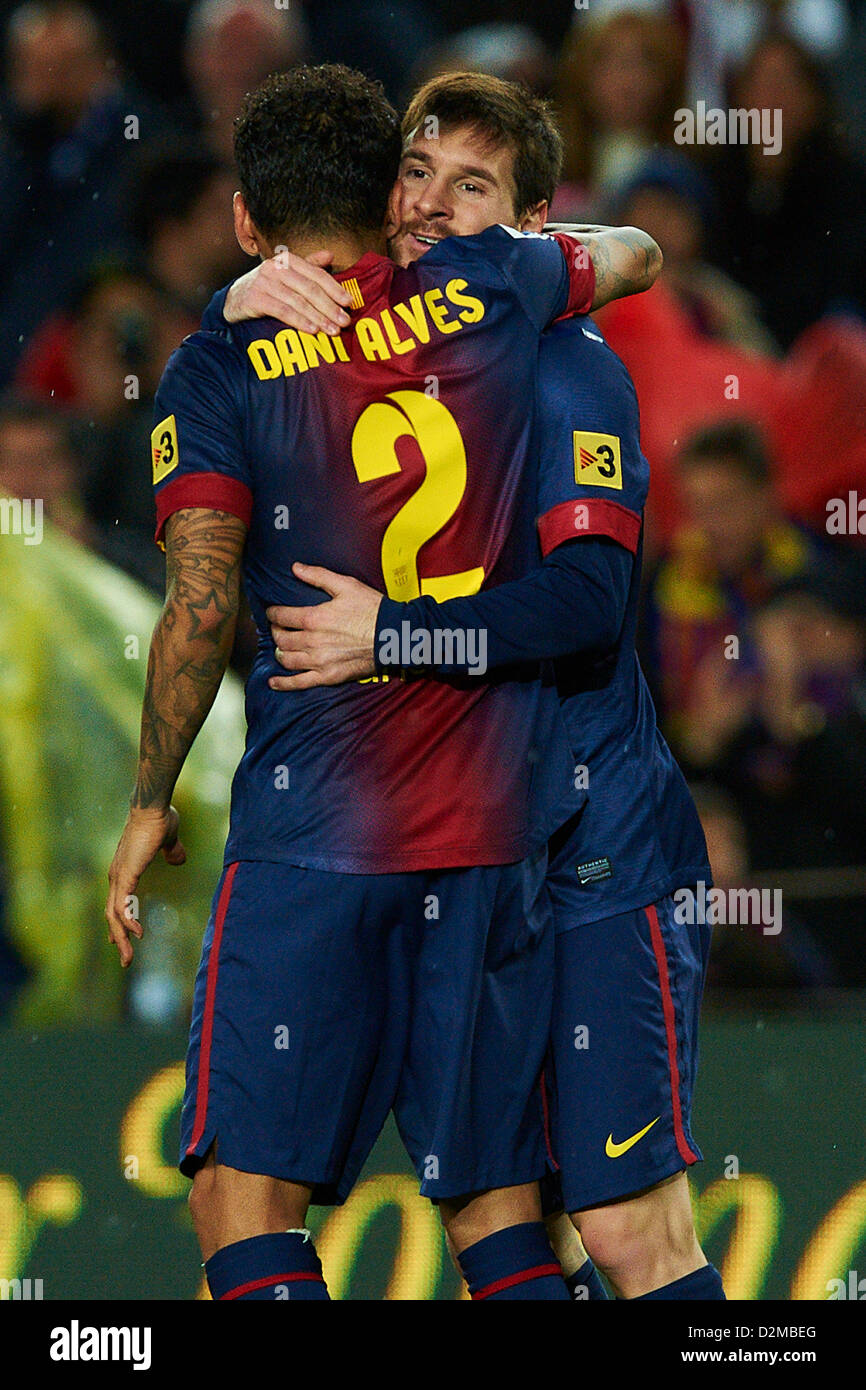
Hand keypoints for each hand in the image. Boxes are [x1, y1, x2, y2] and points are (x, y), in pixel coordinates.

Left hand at [105, 806, 185, 966]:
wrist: (153, 808)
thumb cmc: (160, 819)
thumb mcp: (169, 840)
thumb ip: (173, 851)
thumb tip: (179, 859)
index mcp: (125, 870)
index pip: (116, 903)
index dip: (119, 923)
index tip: (121, 939)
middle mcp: (117, 876)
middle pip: (112, 915)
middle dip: (118, 939)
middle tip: (126, 960)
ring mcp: (119, 876)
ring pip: (114, 915)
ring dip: (120, 938)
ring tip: (128, 957)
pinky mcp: (125, 875)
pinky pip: (122, 905)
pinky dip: (127, 921)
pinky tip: (137, 934)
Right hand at [224, 250, 352, 334]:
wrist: (234, 299)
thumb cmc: (267, 287)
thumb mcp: (287, 273)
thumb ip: (309, 265)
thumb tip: (331, 255)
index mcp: (288, 259)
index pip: (316, 274)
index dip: (335, 288)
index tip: (349, 302)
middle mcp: (276, 268)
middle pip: (309, 289)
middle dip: (330, 306)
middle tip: (345, 321)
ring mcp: (264, 283)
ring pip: (298, 301)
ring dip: (318, 317)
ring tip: (333, 330)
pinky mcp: (255, 298)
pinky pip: (282, 311)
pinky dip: (299, 321)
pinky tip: (313, 330)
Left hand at [267, 564, 382, 689]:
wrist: (392, 636)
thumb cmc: (372, 609)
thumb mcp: (346, 585)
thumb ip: (318, 576)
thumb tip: (295, 568)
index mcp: (314, 618)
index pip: (281, 616)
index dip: (273, 613)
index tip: (273, 612)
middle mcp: (312, 641)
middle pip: (281, 639)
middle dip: (276, 632)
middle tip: (279, 628)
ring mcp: (319, 661)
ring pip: (286, 659)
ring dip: (279, 652)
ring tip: (282, 647)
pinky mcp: (328, 676)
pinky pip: (299, 683)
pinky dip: (283, 683)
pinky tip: (273, 681)